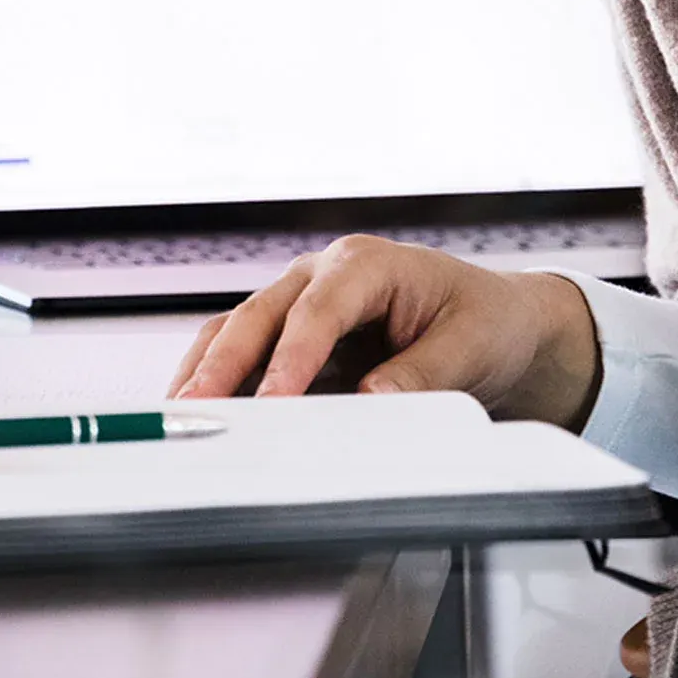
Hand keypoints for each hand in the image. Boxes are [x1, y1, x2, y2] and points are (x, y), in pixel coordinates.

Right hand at [162, 236, 602, 429]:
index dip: (292, 357)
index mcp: (367, 264)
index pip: (318, 310)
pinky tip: (199, 409)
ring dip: (206, 370)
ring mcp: (302, 303)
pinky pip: (243, 352)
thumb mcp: (470, 345)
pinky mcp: (293, 337)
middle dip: (225, 363)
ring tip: (180, 412)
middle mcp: (323, 276)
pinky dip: (217, 378)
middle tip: (198, 406)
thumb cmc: (486, 321)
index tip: (275, 400)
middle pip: (260, 316)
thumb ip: (421, 372)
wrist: (497, 323)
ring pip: (237, 329)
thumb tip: (371, 398)